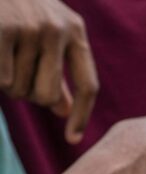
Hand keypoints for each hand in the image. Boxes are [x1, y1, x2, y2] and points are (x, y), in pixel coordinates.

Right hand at [0, 0, 97, 142]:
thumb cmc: (15, 9)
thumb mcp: (46, 34)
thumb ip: (56, 72)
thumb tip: (63, 111)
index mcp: (75, 31)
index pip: (88, 85)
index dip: (81, 116)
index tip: (72, 139)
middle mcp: (57, 29)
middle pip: (47, 95)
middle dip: (29, 97)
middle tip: (18, 80)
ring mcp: (30, 28)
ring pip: (19, 88)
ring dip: (7, 84)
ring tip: (3, 58)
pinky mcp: (3, 28)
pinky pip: (3, 79)